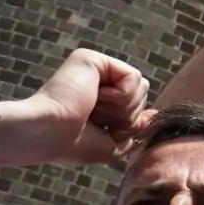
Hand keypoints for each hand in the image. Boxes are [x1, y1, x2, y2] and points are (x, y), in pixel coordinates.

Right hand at [19, 49, 151, 164]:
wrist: (50, 133)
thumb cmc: (73, 144)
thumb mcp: (111, 145)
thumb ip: (133, 129)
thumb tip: (154, 114)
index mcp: (99, 100)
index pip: (136, 106)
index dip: (129, 124)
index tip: (102, 132)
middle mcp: (97, 82)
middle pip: (142, 95)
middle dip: (127, 117)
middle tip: (96, 121)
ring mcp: (94, 69)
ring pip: (141, 86)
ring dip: (122, 108)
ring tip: (93, 110)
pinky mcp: (92, 59)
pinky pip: (133, 77)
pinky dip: (120, 96)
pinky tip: (95, 98)